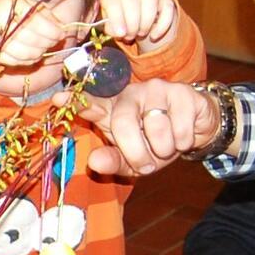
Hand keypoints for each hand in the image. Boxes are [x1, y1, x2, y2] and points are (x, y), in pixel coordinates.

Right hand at [0, 0, 73, 68]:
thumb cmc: (6, 14)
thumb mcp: (24, 6)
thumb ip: (44, 13)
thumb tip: (62, 27)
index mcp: (11, 4)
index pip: (36, 19)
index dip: (52, 29)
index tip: (61, 34)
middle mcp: (1, 20)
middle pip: (32, 37)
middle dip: (48, 41)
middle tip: (55, 41)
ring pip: (27, 51)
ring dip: (40, 52)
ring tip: (44, 47)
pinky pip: (19, 61)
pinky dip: (30, 60)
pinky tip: (34, 54)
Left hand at [66, 78, 220, 175]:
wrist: (195, 130)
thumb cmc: (156, 144)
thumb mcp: (133, 160)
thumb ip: (113, 162)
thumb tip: (95, 163)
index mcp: (113, 110)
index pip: (91, 104)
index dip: (77, 102)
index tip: (58, 100)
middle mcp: (131, 94)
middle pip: (123, 122)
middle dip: (136, 152)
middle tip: (145, 165)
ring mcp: (156, 89)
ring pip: (156, 126)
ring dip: (164, 148)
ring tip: (166, 145)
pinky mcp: (182, 92)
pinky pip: (180, 126)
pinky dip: (183, 141)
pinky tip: (183, 135)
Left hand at [96, 0, 179, 48]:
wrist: (138, 12)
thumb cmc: (121, 17)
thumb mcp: (112, 23)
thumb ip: (111, 28)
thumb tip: (118, 32)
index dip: (116, 17)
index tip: (120, 33)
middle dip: (132, 23)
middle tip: (130, 36)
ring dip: (146, 22)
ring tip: (141, 34)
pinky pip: (167, 7)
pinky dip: (162, 25)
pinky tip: (154, 36)